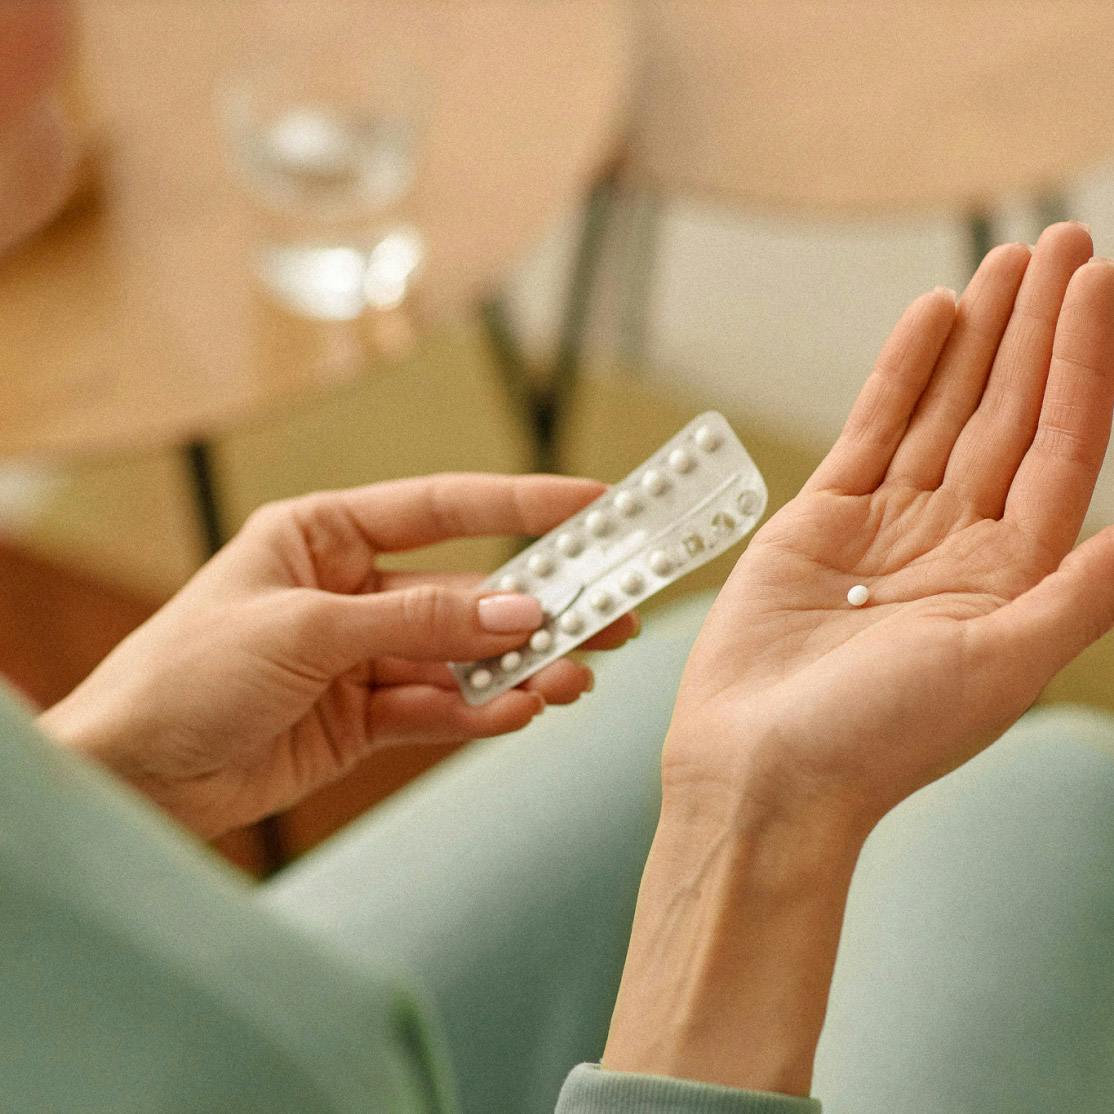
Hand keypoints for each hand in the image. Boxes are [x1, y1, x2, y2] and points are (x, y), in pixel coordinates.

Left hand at [40, 473, 636, 837]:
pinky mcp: (364, 719)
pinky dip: (480, 714)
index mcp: (325, 536)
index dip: (523, 504)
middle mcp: (351, 591)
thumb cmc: (187, 673)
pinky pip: (438, 710)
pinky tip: (522, 712)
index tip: (596, 503)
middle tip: (616, 610)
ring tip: (577, 677)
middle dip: (540, 602)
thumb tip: (520, 611)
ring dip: (519, 669)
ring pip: (462, 658)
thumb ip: (419, 623)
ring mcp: (362, 657)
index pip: (444, 508)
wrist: (131, 778)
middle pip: (466, 590)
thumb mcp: (306, 630)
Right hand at [670, 221, 1113, 831]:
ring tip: (1004, 263)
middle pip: (1009, 413)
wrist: (761, 770)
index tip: (1097, 283)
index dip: (1085, 363)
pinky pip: (870, 430)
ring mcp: (890, 525)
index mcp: (1014, 576)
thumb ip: (1083, 590)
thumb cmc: (879, 738)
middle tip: (1060, 243)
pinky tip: (930, 319)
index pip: (1064, 446)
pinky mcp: (822, 518)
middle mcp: (959, 541)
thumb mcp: (1001, 667)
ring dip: (976, 338)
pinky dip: (898, 374)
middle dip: (1037, 330)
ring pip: (942, 410)